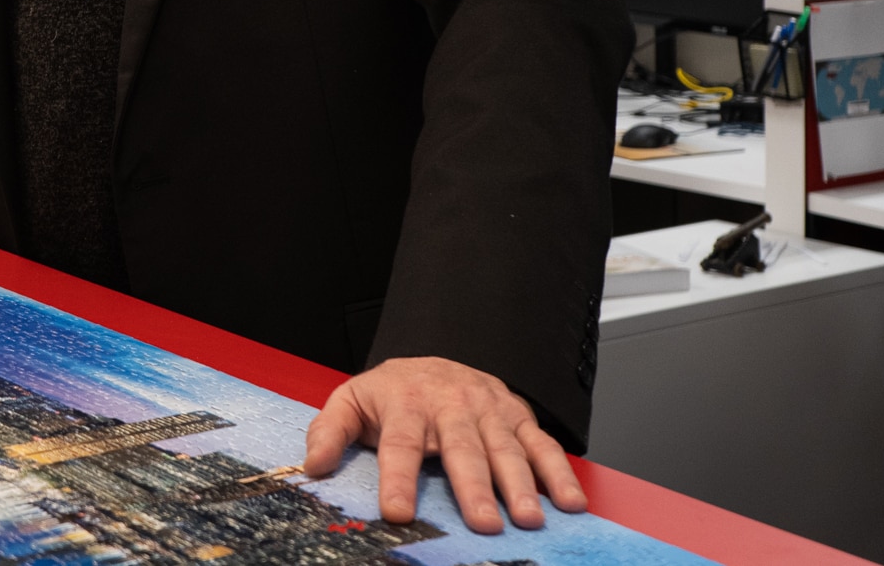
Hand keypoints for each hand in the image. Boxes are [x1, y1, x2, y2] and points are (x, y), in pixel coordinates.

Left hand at [303, 356, 584, 532]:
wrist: (434, 359)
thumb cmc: (393, 391)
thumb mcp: (352, 401)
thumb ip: (330, 431)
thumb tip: (313, 465)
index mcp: (405, 403)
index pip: (399, 443)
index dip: (398, 478)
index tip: (398, 512)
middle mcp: (450, 405)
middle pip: (462, 448)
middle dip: (472, 487)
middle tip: (482, 524)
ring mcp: (488, 410)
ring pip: (506, 447)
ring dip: (519, 484)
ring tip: (527, 519)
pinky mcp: (517, 416)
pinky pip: (542, 444)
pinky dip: (559, 472)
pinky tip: (570, 502)